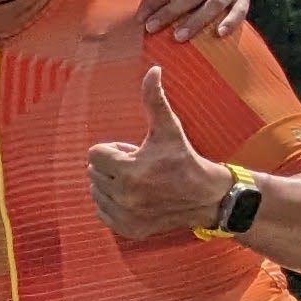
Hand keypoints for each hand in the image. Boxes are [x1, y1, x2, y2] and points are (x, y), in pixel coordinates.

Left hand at [86, 68, 235, 239]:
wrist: (207, 198)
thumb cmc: (184, 159)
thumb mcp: (168, 128)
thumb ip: (154, 99)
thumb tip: (152, 69)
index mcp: (129, 170)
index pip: (94, 154)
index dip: (113, 149)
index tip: (134, 151)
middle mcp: (125, 195)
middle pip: (94, 172)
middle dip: (112, 166)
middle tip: (138, 166)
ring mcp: (126, 215)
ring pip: (96, 192)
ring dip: (110, 184)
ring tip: (138, 182)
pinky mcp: (129, 230)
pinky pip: (102, 213)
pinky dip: (112, 204)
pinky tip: (133, 197)